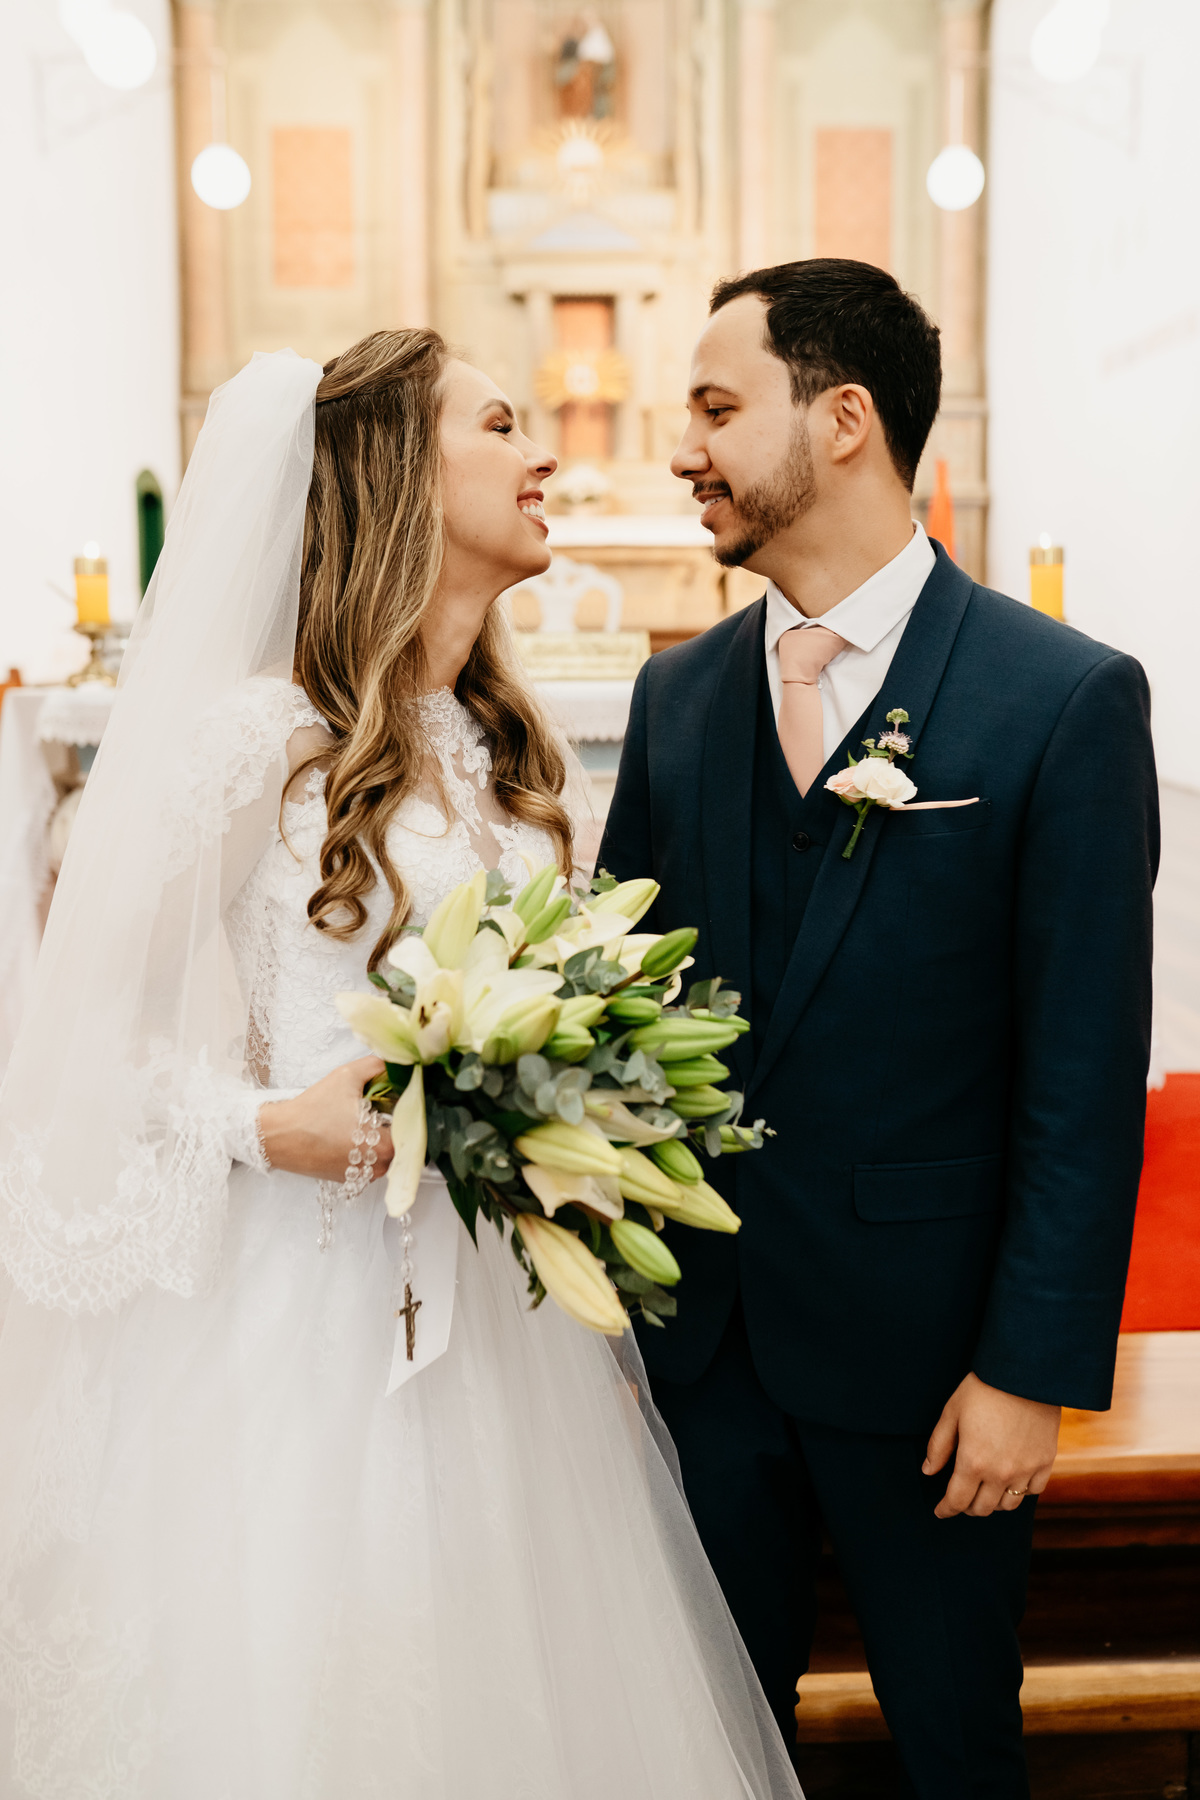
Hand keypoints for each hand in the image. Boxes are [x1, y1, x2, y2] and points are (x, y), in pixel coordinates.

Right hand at [258, 1057, 393, 1182]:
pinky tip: (350, 1133)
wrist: (279, 1136)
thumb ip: (377, 1066)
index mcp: (385, 1146)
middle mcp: (378, 1167)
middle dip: (393, 1123)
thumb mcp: (347, 1077)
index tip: (396, 1099)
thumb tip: (395, 1063)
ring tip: (361, 1119)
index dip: (406, 1110)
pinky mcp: (350, 1180)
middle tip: (378, 1106)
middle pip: (402, 1141)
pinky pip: (369, 1162)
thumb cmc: (311, 1111)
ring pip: (386, 1154)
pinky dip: (365, 1148)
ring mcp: (364, 1177)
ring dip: (380, 1137)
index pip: (413, 1128)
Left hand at [923, 1372, 1060, 1518]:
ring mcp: (1026, 1470)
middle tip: (961, 1499)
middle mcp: (1000, 1473)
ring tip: (986, 1492)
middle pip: (982, 1508)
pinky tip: (1012, 1481)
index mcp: (973, 1461)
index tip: (941, 1511)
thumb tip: (928, 1471)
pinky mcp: (1046, 1462)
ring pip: (1008, 1505)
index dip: (946, 1509)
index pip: (957, 1500)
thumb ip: (938, 1446)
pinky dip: (1021, 1491)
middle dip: (967, 1507)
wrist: (1025, 1374)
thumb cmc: (983, 1388)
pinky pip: (1033, 1491)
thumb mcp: (952, 1412)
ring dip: (994, 1503)